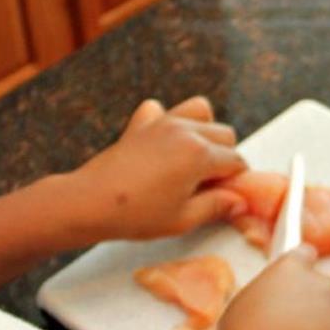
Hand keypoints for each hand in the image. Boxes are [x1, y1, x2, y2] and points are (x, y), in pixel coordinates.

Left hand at [69, 96, 247, 240]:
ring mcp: (162, 122)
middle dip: (224, 156)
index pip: (236, 161)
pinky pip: (162, 109)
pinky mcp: (140, 124)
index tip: (228, 195)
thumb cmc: (136, 215)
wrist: (90, 202)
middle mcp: (185, 131)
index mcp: (199, 154)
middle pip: (224, 134)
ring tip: (192, 159)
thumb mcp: (183, 220)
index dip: (236, 181)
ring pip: (200, 111)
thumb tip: (239, 202)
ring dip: (203, 131)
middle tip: (208, 184)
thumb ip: (217, 207)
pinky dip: (167, 120)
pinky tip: (162, 144)